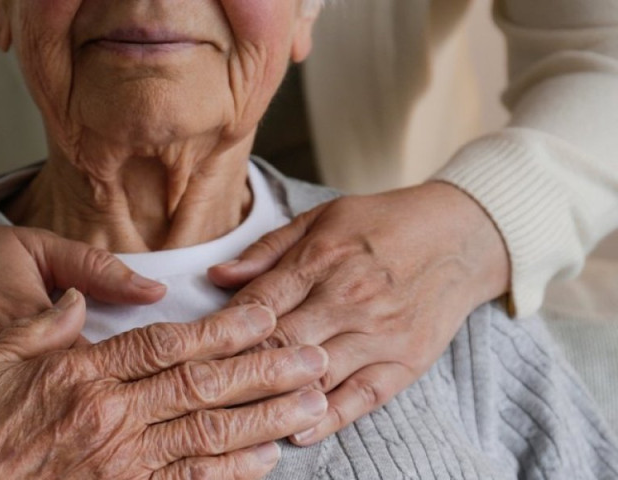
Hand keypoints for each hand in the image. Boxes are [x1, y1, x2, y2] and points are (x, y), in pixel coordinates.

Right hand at [0, 196, 166, 421]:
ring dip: (43, 439)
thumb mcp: (37, 247)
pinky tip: (10, 449)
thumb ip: (98, 270)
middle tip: (104, 425)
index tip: (138, 396)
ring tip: (63, 440)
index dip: (119, 387)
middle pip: (57, 408)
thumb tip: (156, 290)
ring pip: (12, 430)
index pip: (94, 371)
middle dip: (89, 421)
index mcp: (33, 323)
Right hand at [0, 289, 329, 479]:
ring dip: (264, 418)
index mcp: (82, 374)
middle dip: (265, 370)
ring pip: (206, 436)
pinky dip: (229, 474)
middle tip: (313, 357)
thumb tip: (81, 303)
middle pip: (202, 386)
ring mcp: (117, 465)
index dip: (222, 329)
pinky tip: (265, 460)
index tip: (263, 316)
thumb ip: (41, 325)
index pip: (167, 344)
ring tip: (310, 402)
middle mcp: (109, 418)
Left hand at [208, 182, 509, 444]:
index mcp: (323, 257)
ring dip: (275, 396)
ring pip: (316, 373)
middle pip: (280, 341)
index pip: (259, 302)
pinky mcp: (407, 360)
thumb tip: (216, 276)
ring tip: (236, 418)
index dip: (222, 328)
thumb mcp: (322, 218)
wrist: (462, 235)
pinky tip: (296, 432)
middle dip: (237, 367)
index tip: (195, 348)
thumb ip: (266, 250)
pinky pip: (362, 397)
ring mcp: (380, 332)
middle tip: (202, 390)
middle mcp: (350, 296)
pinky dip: (328, 418)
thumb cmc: (382, 224)